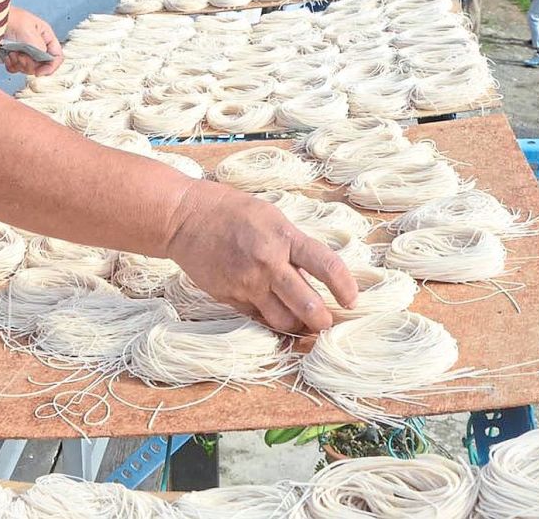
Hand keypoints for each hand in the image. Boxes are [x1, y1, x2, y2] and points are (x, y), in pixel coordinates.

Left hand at [3, 7, 62, 75]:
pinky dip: (11, 65)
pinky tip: (7, 55)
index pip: (56, 56)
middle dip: (30, 64)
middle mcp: (38, 46)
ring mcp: (26, 52)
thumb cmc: (10, 18)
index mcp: (46, 37)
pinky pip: (16, 69)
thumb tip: (44, 59)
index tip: (39, 72)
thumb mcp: (29, 31)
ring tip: (12, 52)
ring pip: (28, 69)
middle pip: (41, 66)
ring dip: (19, 64)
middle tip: (20, 56)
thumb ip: (39, 47)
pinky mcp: (14, 57)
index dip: (50, 67)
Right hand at [164, 184, 356, 334]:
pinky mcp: (229, 297)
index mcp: (284, 237)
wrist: (186, 218)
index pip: (326, 266)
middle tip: (327, 322)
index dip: (345, 287)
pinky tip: (271, 310)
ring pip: (283, 321)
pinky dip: (268, 318)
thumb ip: (294, 248)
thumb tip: (316, 279)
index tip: (352, 300)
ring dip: (297, 326)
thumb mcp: (272, 218)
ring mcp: (246, 283)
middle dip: (323, 321)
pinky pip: (257, 317)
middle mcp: (268, 263)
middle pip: (308, 306)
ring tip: (302, 322)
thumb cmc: (233, 212)